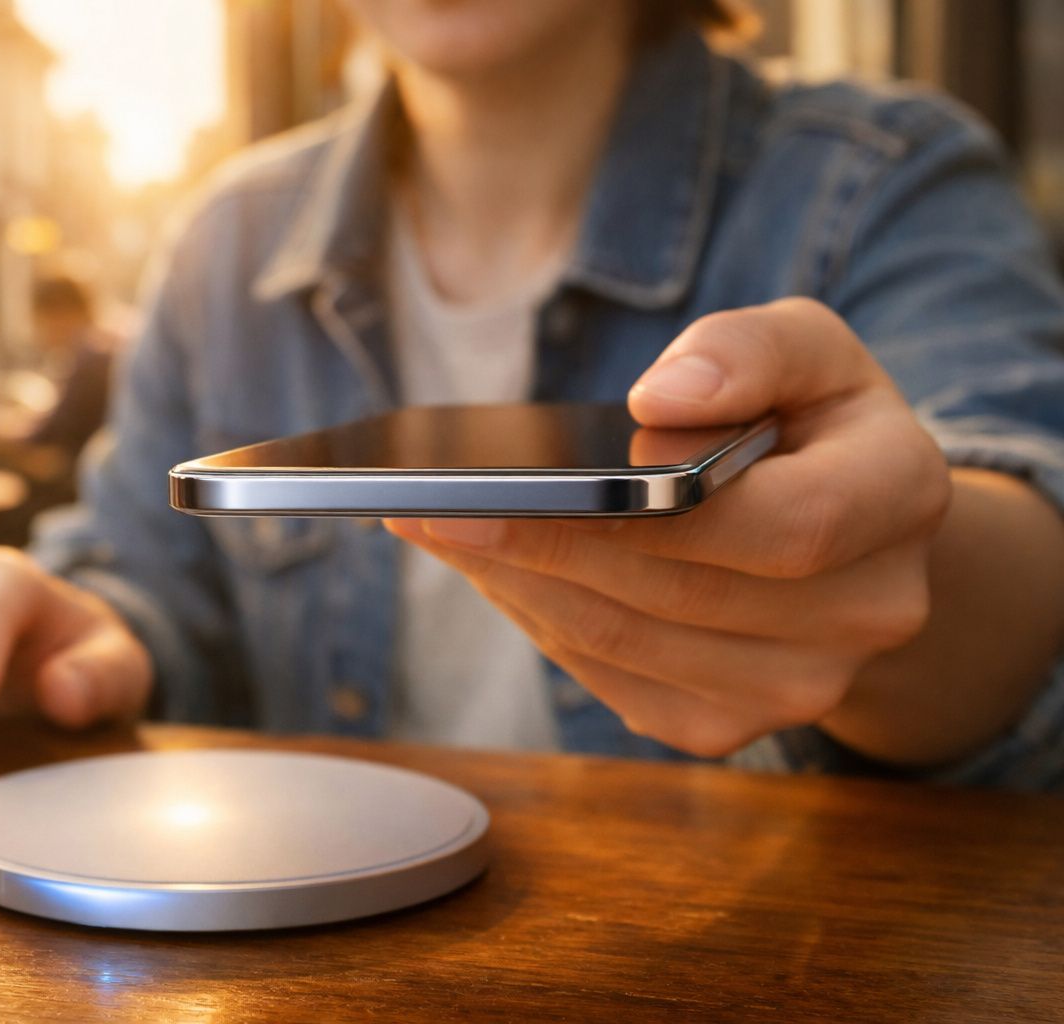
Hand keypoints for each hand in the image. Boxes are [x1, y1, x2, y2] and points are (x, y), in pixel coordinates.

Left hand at [386, 298, 951, 757]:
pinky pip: (612, 682)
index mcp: (901, 498)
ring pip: (627, 644)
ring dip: (520, 587)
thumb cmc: (808, 419)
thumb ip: (747, 349)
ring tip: (441, 531)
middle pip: (678, 594)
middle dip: (538, 547)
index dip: (644, 512)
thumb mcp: (802, 345)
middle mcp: (868, 612)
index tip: (519, 484)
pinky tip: (494, 572)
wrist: (845, 524)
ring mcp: (802, 686)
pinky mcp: (730, 724)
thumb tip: (663, 399)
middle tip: (430, 506)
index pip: (782, 525)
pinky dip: (541, 626)